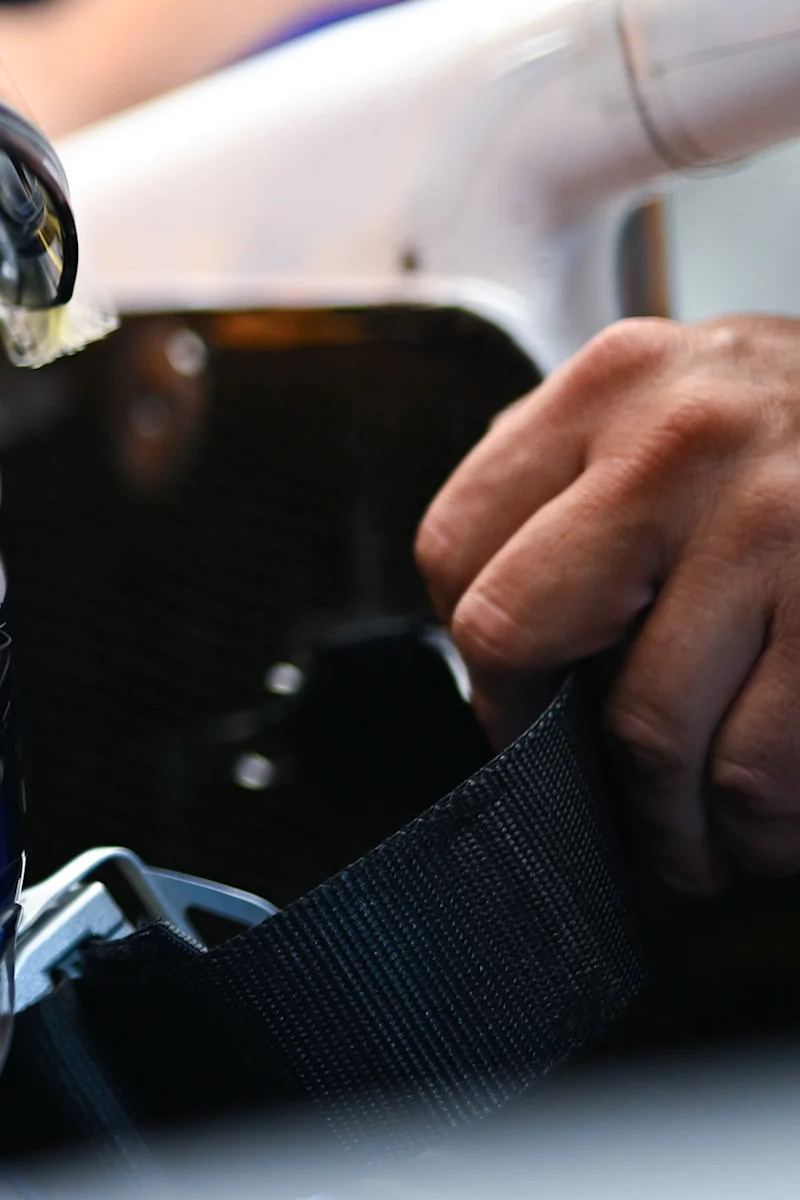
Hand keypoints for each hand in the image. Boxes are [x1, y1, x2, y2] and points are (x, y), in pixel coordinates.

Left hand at [416, 314, 799, 893]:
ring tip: (704, 844)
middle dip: (550, 742)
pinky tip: (777, 832)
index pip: (459, 548)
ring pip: (656, 729)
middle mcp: (685, 442)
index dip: (482, 654)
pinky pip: (770, 765)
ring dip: (674, 822)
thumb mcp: (692, 402)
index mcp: (616, 383)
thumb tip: (502, 646)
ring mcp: (783, 526)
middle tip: (596, 792)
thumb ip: (585, 485)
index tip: (523, 709)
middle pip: (523, 634)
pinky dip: (769, 829)